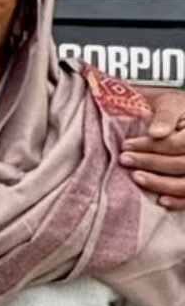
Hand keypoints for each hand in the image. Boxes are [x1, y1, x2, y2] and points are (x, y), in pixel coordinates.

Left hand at [122, 86, 184, 208]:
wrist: (178, 115)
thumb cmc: (169, 109)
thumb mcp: (168, 104)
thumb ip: (164, 116)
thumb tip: (156, 133)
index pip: (178, 144)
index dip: (152, 146)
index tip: (126, 145)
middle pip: (182, 164)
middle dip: (151, 163)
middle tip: (125, 159)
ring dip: (161, 184)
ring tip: (136, 177)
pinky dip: (178, 202)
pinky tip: (161, 200)